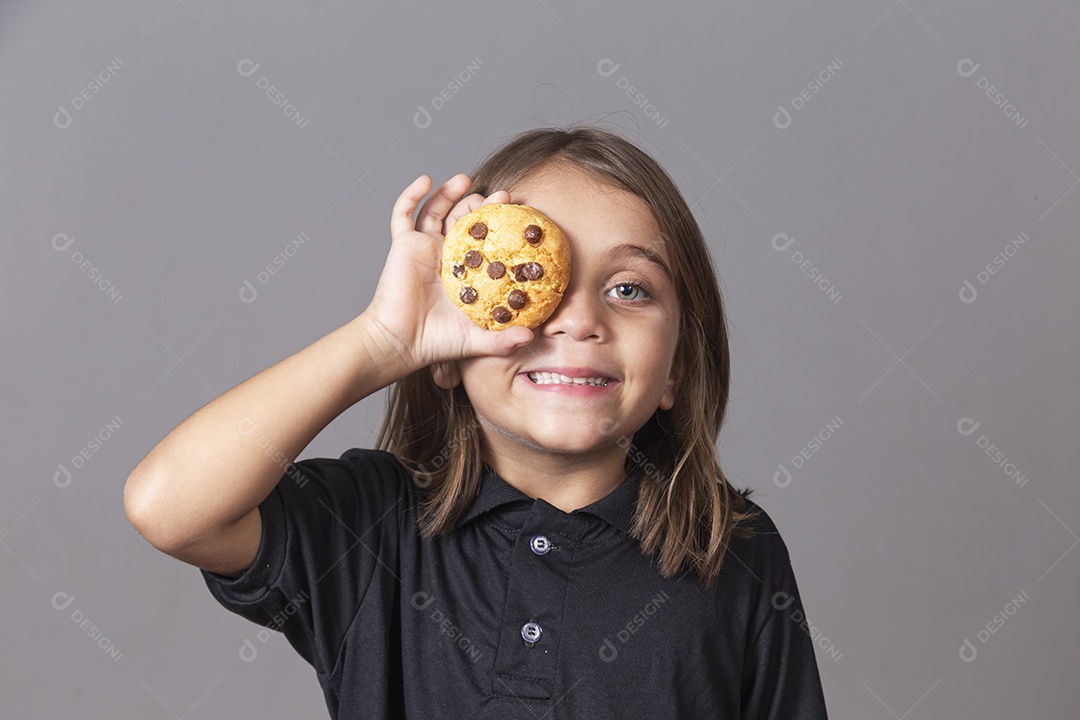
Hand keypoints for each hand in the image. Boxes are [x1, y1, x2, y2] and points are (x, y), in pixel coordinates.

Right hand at [363, 173, 533, 370]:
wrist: (401, 342)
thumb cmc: (437, 342)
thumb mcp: (478, 340)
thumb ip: (505, 339)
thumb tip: (531, 336)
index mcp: (466, 273)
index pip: (486, 241)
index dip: (501, 226)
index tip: (518, 215)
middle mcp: (446, 257)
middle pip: (464, 220)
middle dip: (481, 205)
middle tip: (501, 196)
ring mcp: (424, 248)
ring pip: (436, 210)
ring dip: (449, 192)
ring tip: (466, 179)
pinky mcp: (403, 245)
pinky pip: (403, 214)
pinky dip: (411, 194)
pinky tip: (426, 179)